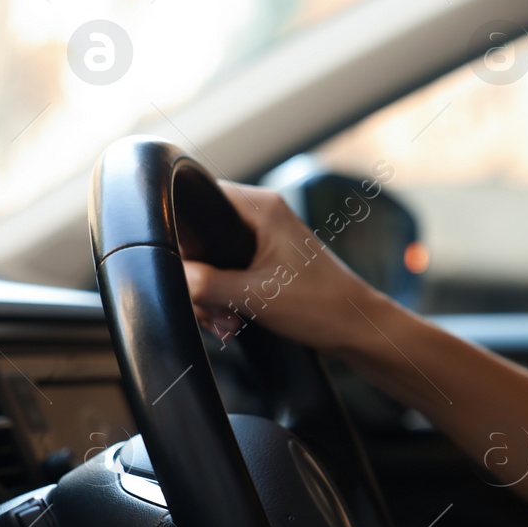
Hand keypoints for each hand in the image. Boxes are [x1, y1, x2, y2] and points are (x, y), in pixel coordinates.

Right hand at [182, 182, 388, 353]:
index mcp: (262, 207)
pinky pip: (227, 274)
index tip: (185, 266)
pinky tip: (231, 321)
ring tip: (226, 321)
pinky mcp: (266, 261)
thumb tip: (172, 275)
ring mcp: (265, 238)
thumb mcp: (253, 296)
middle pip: (200, 237)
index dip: (183, 234)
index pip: (197, 197)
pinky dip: (224, 298)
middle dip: (198, 278)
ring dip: (210, 295)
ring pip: (211, 260)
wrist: (355, 329)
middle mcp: (262, 215)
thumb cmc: (320, 306)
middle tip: (211, 307)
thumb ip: (205, 283)